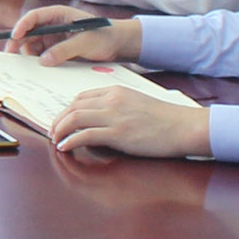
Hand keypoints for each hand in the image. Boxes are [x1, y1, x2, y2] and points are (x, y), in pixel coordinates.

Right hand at [7, 4, 141, 63]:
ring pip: (33, 44)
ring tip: (26, 65)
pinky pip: (42, 54)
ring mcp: (54, 37)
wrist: (118, 45)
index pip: (34, 17)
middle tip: (10, 54)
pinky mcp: (57, 49)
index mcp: (58, 14)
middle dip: (19, 42)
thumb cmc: (105, 36)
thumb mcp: (84, 42)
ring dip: (28, 53)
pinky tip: (37, 68)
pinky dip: (38, 60)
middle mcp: (53, 24)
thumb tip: (43, 61)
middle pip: (29, 31)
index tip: (15, 37)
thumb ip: (64, 50)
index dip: (22, 26)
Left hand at [47, 85, 210, 160]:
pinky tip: (65, 147)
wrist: (185, 126)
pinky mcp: (118, 134)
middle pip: (73, 107)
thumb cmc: (165, 119)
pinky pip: (84, 135)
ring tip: (55, 141)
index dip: (66, 110)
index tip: (61, 121)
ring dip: (60, 130)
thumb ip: (118, 106)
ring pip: (74, 119)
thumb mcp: (137, 103)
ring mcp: (114, 116)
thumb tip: (100, 119)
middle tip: (53, 132)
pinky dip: (70, 141)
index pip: (81, 97)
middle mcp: (111, 100)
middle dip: (58, 120)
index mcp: (116, 91)